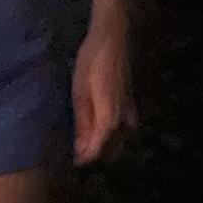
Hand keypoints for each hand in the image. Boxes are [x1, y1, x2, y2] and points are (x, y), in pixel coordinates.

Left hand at [72, 16, 135, 164]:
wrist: (112, 40)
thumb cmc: (91, 62)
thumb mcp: (80, 92)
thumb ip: (82, 121)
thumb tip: (81, 148)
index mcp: (110, 116)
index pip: (99, 148)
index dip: (86, 158)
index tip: (72, 163)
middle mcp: (124, 118)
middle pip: (113, 148)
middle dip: (97, 155)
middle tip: (77, 154)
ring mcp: (130, 111)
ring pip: (121, 140)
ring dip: (106, 146)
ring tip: (86, 143)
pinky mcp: (131, 103)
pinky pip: (126, 128)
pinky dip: (114, 135)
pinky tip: (101, 129)